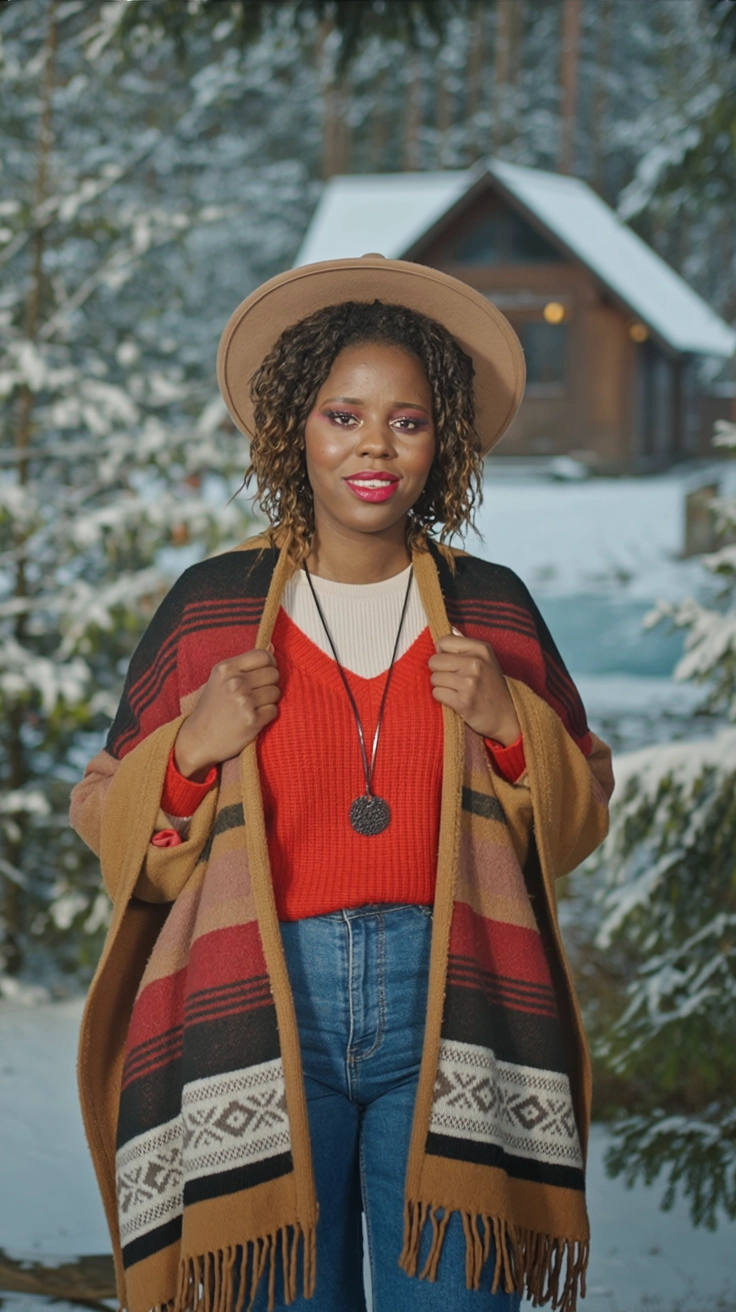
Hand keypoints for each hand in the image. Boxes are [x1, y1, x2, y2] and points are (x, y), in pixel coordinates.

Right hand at [174, 648, 279, 778]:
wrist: (198, 739)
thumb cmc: (211, 708)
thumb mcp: (220, 679)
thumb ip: (245, 664)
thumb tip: (272, 647)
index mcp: (226, 668)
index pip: (263, 655)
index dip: (269, 664)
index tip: (264, 674)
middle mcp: (235, 682)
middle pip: (273, 673)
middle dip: (269, 684)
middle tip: (256, 695)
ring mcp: (243, 701)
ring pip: (276, 692)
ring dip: (269, 701)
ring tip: (252, 707)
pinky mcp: (252, 720)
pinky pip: (274, 710)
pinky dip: (267, 715)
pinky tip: (253, 718)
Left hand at [428, 634, 519, 744]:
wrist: (507, 716)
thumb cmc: (492, 687)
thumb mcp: (486, 660)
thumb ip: (465, 646)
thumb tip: (448, 630)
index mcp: (480, 648)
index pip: (443, 641)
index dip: (442, 653)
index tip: (451, 663)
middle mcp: (476, 662)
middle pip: (434, 660)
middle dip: (439, 671)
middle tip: (454, 680)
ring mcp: (470, 682)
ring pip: (434, 678)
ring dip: (441, 686)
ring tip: (456, 691)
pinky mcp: (463, 701)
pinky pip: (437, 693)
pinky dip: (443, 699)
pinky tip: (456, 701)